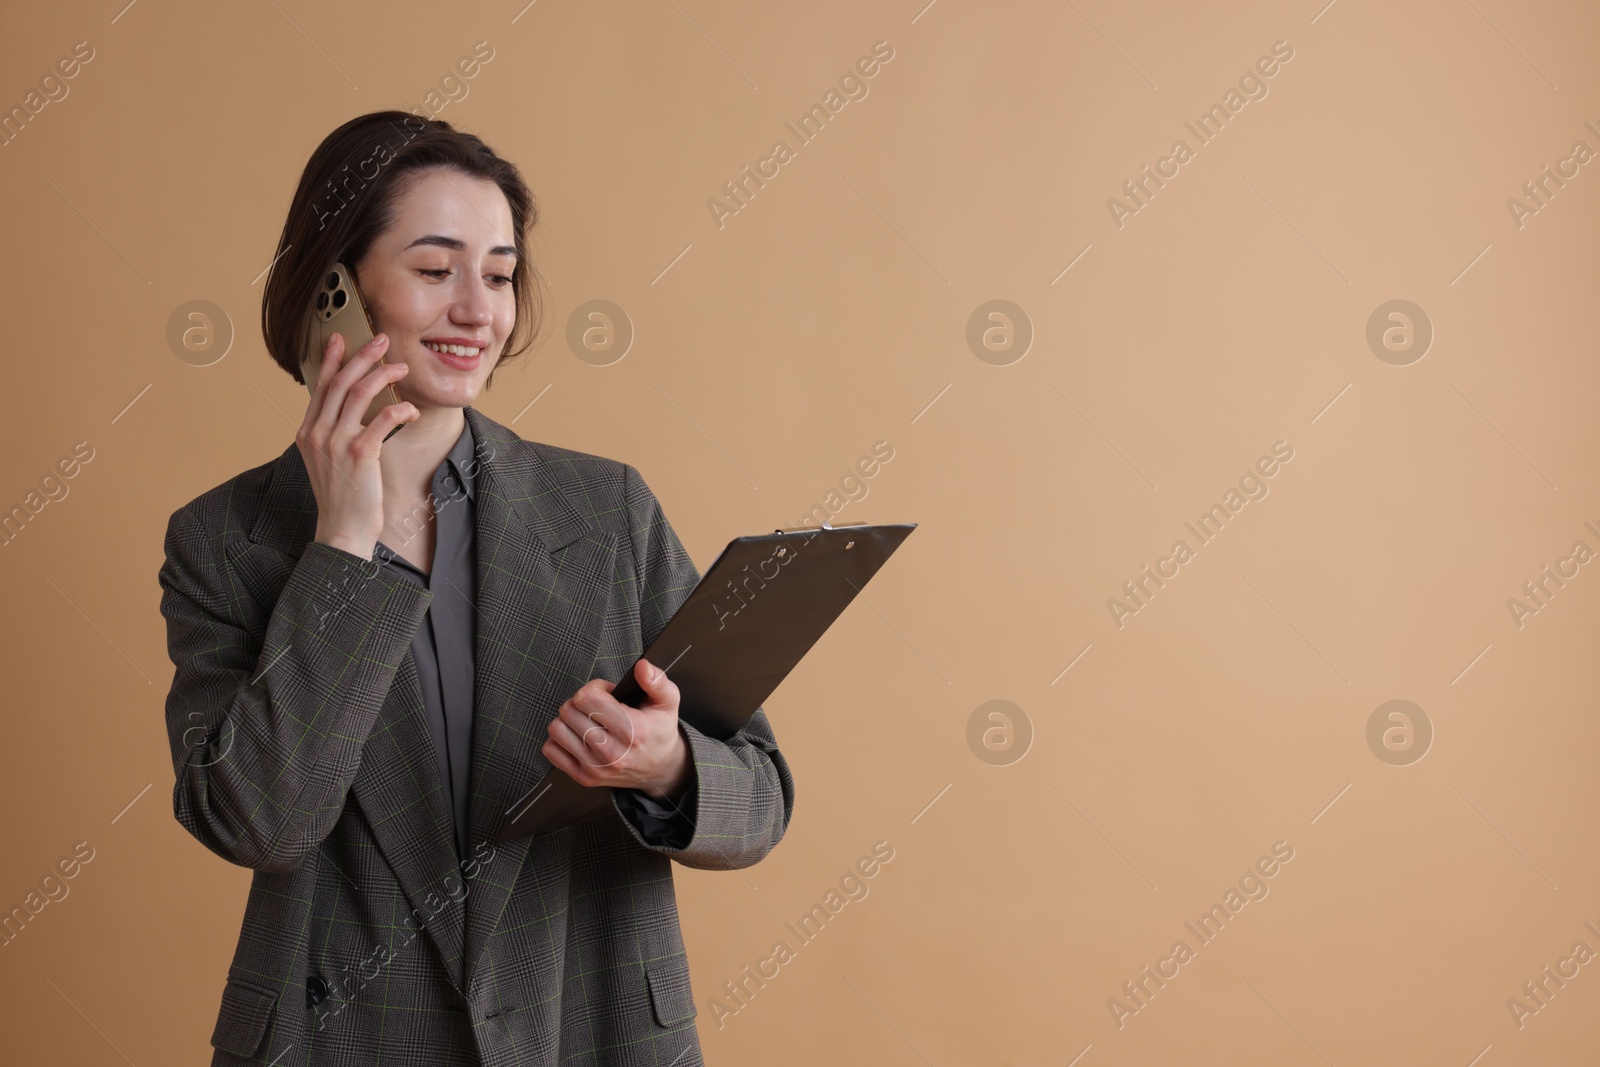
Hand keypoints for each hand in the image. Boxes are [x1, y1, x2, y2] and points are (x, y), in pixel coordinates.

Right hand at [300, 330, 418, 558]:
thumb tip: (347, 411)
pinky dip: (399, 410)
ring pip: (359, 394)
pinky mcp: (359, 454)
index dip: (332, 360)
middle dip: (362, 356)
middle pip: (340, 382)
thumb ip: (332, 435)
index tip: (341, 338)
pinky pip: (382, 420)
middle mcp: (318, 434)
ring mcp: (337, 443)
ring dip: (383, 375)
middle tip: (381, 340)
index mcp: (308, 432)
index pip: (320, 387)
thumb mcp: (327, 461)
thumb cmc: (341, 497)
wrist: (341, 530)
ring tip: (401, 367)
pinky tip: (410, 410)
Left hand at [542, 659, 694, 799]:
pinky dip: (560, 739)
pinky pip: (551, 750)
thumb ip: (657, 680)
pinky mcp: (584, 777)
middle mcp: (613, 752)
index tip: (606, 693)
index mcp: (634, 730)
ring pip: (557, 729)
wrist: (660, 769)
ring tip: (586, 720)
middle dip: (581, 701)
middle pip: (569, 710)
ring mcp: (596, 768)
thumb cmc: (659, 731)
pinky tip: (578, 735)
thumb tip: (641, 667)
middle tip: (597, 707)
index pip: (588, 698)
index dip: (595, 687)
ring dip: (568, 719)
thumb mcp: (668, 701)